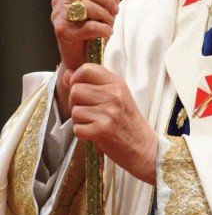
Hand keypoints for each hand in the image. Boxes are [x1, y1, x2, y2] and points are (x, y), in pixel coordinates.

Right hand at [51, 0, 122, 119]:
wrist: (85, 56)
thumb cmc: (95, 25)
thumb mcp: (107, 1)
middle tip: (114, 9)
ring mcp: (59, 15)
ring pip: (87, 6)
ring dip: (106, 15)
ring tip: (110, 22)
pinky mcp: (62, 31)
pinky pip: (88, 25)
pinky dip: (103, 28)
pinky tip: (106, 32)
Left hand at [66, 64, 156, 184]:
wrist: (142, 146)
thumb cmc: (127, 120)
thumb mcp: (115, 95)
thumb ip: (91, 83)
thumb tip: (66, 74)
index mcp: (117, 82)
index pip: (86, 69)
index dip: (76, 79)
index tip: (81, 90)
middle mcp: (113, 95)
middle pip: (76, 90)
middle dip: (75, 103)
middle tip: (88, 111)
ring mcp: (108, 112)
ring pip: (75, 111)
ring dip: (79, 120)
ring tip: (94, 123)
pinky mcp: (102, 130)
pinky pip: (77, 128)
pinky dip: (82, 133)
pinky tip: (94, 133)